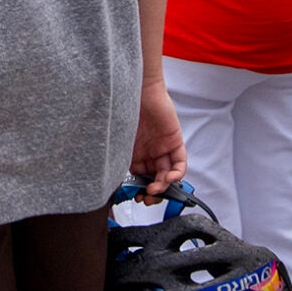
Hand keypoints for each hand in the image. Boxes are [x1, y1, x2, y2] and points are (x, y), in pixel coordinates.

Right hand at [130, 78, 185, 197]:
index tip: (135, 196)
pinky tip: (169, 178)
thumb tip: (112, 182)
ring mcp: (162, 148)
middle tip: (147, 198)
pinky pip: (179, 163)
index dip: (139, 189)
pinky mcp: (174, 142)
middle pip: (155, 178)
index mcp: (134, 153)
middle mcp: (149, 152)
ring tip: (155, 190)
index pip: (140, 177)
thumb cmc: (122, 110)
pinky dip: (177, 173)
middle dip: (152, 191)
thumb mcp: (119, 141)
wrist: (137, 92)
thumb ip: (118, 159)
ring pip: (167, 174)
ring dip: (163, 185)